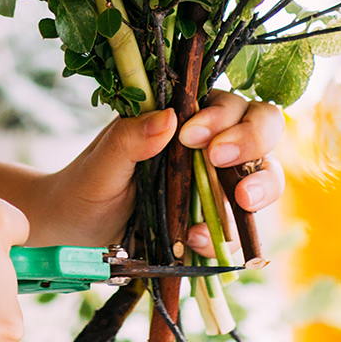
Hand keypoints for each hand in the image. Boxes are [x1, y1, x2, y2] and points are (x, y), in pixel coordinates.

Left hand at [30, 90, 286, 250]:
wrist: (75, 233)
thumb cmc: (86, 186)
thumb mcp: (101, 163)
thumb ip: (130, 139)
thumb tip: (168, 117)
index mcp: (185, 117)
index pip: (225, 101)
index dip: (220, 114)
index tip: (191, 136)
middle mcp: (211, 145)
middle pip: (262, 126)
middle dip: (253, 140)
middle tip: (221, 159)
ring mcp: (217, 185)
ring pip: (265, 174)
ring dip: (260, 185)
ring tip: (241, 200)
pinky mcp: (214, 223)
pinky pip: (238, 227)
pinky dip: (228, 234)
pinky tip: (198, 240)